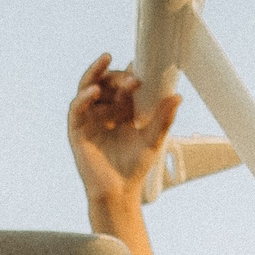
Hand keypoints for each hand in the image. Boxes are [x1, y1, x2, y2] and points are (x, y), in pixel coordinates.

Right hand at [69, 53, 181, 210]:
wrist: (118, 191)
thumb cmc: (134, 167)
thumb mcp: (153, 140)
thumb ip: (163, 119)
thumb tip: (177, 97)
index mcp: (122, 111)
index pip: (123, 86)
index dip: (129, 75)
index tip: (140, 66)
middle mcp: (104, 111)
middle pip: (106, 83)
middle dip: (117, 76)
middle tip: (131, 78)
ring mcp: (89, 119)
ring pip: (88, 88)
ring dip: (96, 74)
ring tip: (106, 62)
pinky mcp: (77, 130)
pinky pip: (77, 108)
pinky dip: (83, 97)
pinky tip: (94, 91)